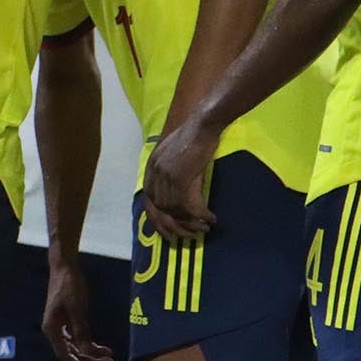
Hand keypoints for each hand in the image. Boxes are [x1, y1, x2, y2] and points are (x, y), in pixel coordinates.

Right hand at [41, 260, 114, 360]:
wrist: (64, 267)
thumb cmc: (68, 285)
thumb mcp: (77, 308)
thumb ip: (81, 330)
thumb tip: (86, 351)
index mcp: (51, 329)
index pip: (64, 354)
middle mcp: (55, 331)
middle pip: (72, 352)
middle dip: (90, 360)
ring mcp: (62, 327)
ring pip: (77, 347)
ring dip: (92, 354)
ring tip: (109, 359)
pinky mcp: (69, 322)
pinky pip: (80, 338)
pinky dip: (91, 344)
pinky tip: (104, 349)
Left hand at [140, 118, 216, 240]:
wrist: (202, 124)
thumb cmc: (192, 135)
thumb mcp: (172, 153)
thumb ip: (168, 171)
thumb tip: (174, 191)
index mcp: (152, 167)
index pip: (149, 200)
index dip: (157, 219)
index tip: (167, 231)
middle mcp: (156, 174)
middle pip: (162, 209)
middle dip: (175, 226)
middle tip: (188, 235)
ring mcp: (168, 177)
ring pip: (176, 211)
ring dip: (191, 223)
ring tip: (203, 228)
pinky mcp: (182, 180)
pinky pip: (191, 206)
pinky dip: (201, 215)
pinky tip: (211, 218)